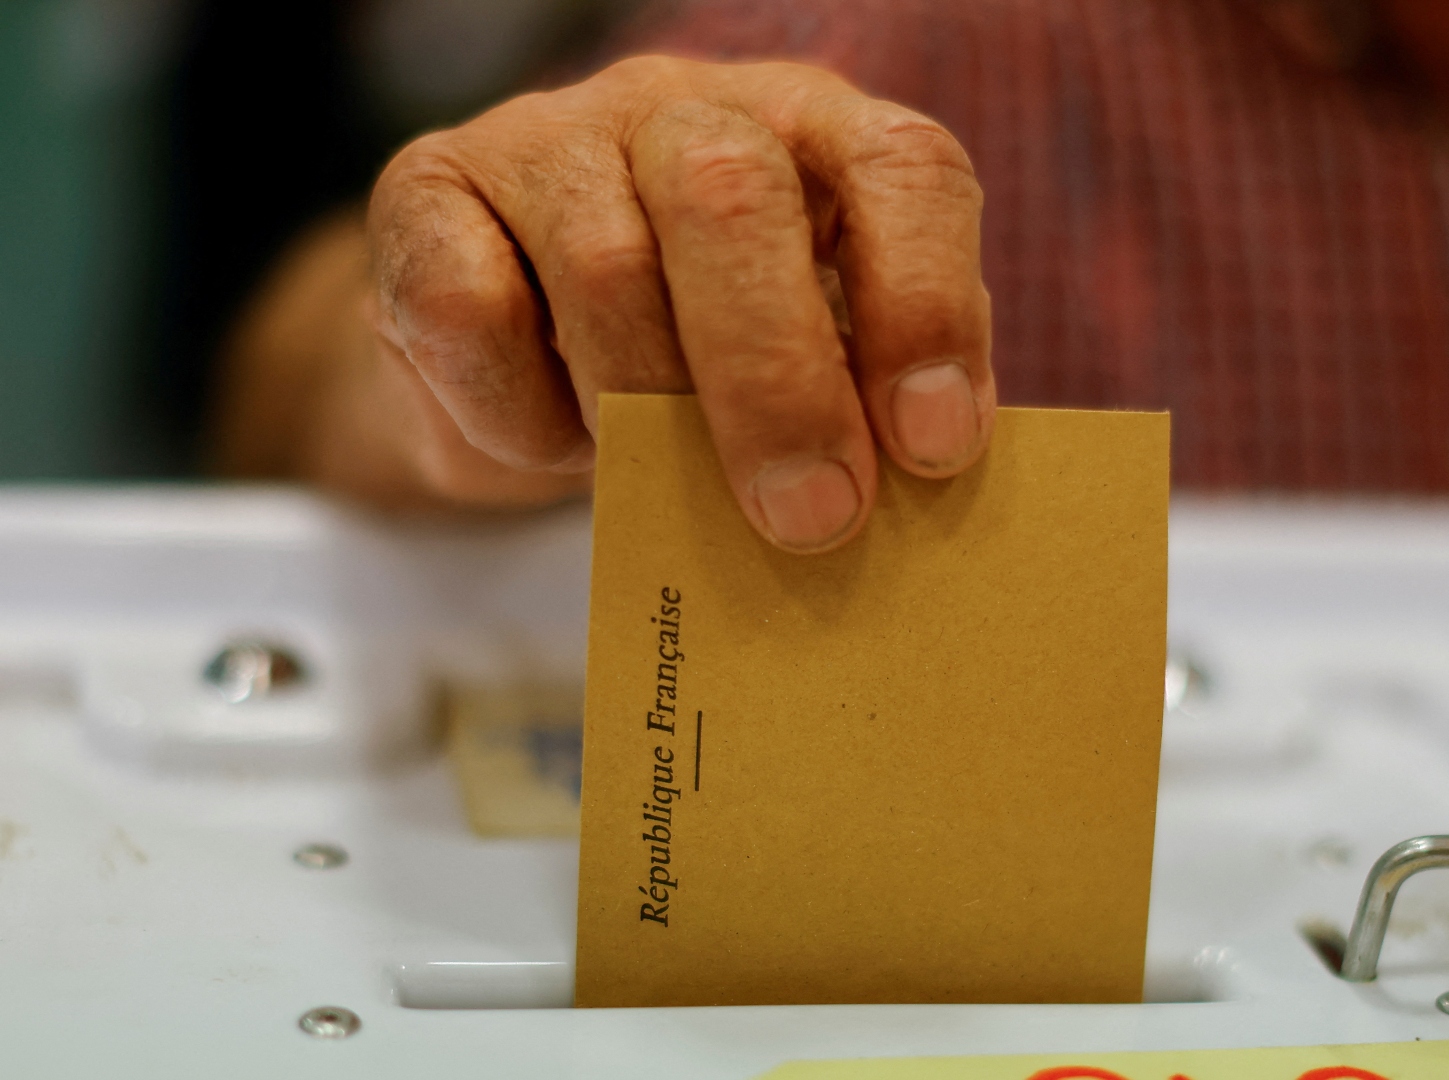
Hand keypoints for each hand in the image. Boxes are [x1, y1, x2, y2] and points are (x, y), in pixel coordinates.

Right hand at [313, 57, 991, 548]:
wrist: (517, 362)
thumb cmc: (696, 371)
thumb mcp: (804, 371)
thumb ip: (857, 402)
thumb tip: (905, 495)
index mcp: (818, 134)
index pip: (901, 168)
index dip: (925, 304)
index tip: (933, 446)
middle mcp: (687, 107)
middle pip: (734, 197)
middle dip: (778, 382)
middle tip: (810, 517)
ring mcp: (549, 134)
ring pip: (606, 267)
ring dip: (642, 413)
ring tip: (660, 485)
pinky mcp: (426, 188)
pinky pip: (470, 310)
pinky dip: (521, 415)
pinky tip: (554, 444)